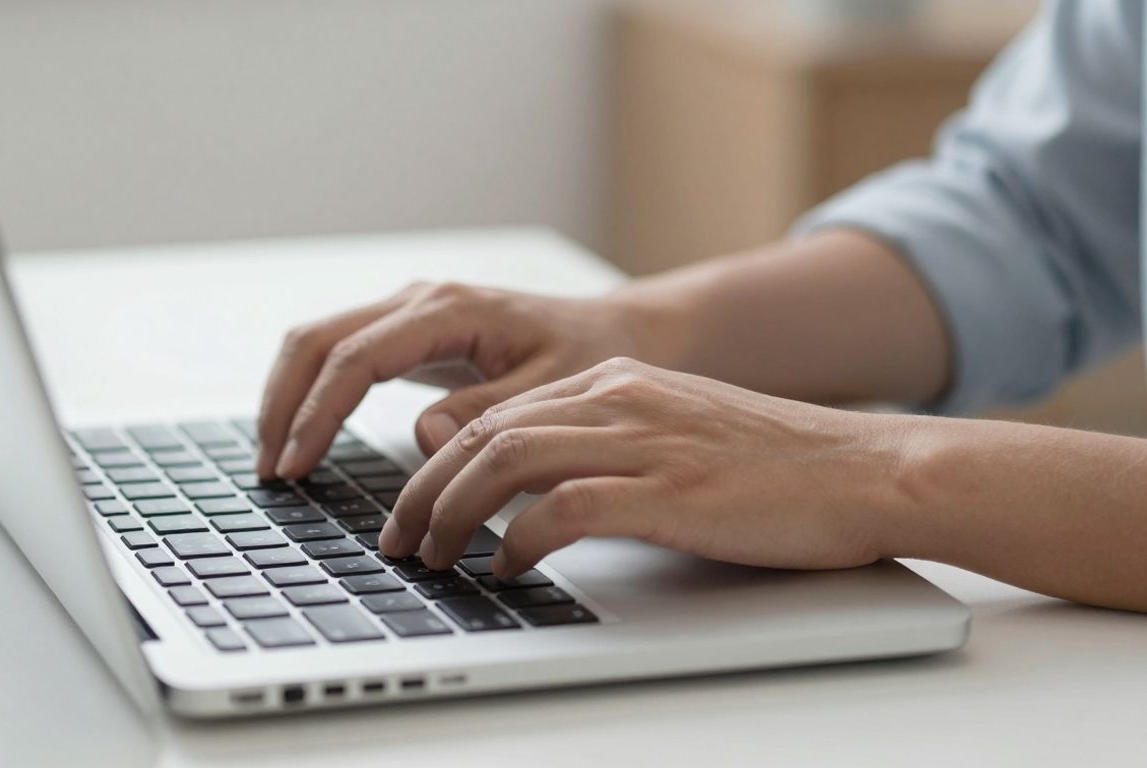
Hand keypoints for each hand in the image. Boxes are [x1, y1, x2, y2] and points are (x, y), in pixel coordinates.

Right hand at [256, 282, 656, 478]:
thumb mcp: (553, 392)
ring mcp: (410, 312)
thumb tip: (425, 437)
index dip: (318, 413)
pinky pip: (340, 354)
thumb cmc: (589, 357)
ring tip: (276, 461)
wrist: (614, 331)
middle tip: (271, 471)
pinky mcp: (409, 333)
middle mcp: (420, 301)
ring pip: (319, 341)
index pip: (356, 359)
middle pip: (317, 340)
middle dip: (283, 404)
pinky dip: (313, 392)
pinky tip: (305, 436)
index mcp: (451, 310)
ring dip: (288, 397)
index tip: (296, 465)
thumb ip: (489, 413)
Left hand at [379, 357, 904, 577]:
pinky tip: (508, 567)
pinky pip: (564, 508)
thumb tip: (538, 492)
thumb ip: (607, 445)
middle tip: (399, 539)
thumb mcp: (676, 435)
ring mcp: (644, 440)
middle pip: (484, 434)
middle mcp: (619, 398)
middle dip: (425, 490)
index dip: (440, 462)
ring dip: (453, 513)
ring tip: (434, 556)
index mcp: (617, 381)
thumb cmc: (777, 467)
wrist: (866, 469)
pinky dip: (520, 539)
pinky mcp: (669, 490)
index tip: (415, 505)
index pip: (498, 412)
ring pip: (506, 460)